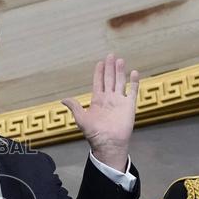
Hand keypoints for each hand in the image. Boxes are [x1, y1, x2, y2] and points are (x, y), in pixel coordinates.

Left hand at [61, 54, 138, 171]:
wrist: (108, 143)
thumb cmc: (94, 133)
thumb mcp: (81, 119)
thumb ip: (75, 107)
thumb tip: (63, 99)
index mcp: (97, 100)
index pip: (98, 82)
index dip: (99, 73)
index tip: (100, 62)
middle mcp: (109, 98)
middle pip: (110, 79)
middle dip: (110, 68)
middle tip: (111, 55)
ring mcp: (119, 101)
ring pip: (120, 82)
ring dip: (120, 71)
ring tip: (120, 60)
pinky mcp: (129, 105)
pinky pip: (132, 91)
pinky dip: (134, 82)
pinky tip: (134, 72)